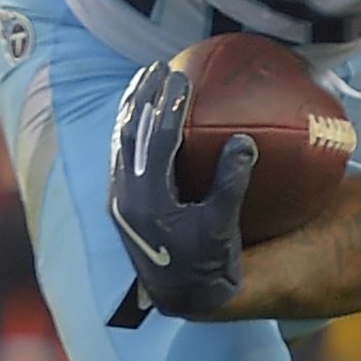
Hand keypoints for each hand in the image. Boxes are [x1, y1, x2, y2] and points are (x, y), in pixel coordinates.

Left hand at [108, 61, 253, 319]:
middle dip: (142, 96)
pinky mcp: (120, 201)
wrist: (180, 294)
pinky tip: (143, 114)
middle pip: (129, 133)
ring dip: (131, 109)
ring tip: (143, 79)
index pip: (156, 140)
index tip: (181, 77)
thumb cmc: (209, 259)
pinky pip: (122, 155)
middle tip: (157, 66)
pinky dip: (131, 130)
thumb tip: (242, 139)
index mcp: (149, 199)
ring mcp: (118, 198)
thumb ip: (231, 181)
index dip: (168, 106)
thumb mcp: (224, 223)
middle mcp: (125, 195)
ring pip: (120, 142)